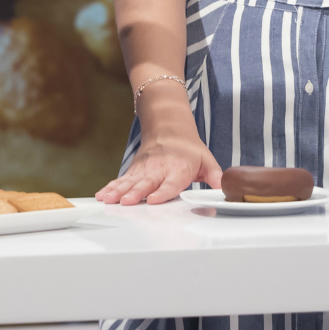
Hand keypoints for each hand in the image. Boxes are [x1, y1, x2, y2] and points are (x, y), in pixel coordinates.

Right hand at [95, 102, 220, 205]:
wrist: (168, 128)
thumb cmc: (189, 149)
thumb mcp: (207, 160)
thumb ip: (215, 177)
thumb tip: (226, 188)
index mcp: (178, 169)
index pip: (171, 182)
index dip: (163, 191)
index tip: (155, 199)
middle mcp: (159, 169)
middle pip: (147, 182)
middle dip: (137, 193)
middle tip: (127, 201)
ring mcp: (144, 170)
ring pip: (130, 182)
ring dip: (119, 191)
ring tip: (109, 200)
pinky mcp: (134, 170)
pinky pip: (121, 180)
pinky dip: (111, 187)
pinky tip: (102, 195)